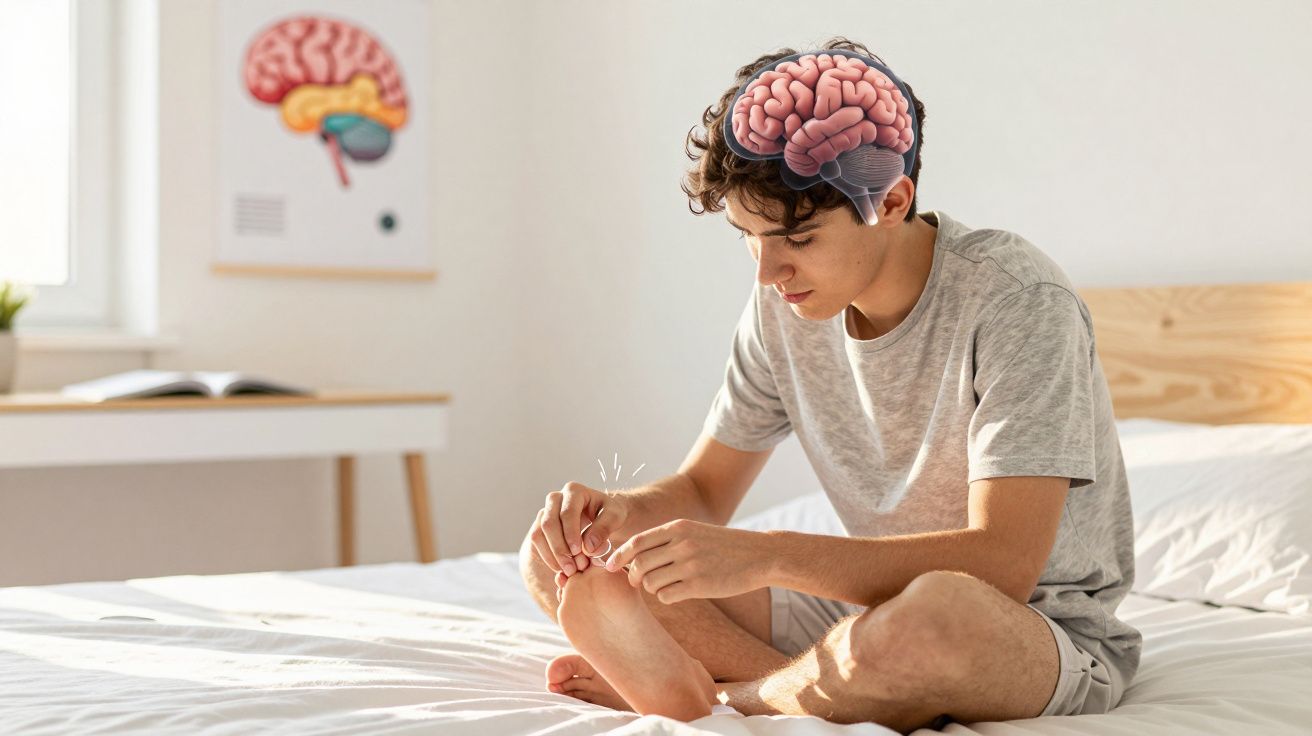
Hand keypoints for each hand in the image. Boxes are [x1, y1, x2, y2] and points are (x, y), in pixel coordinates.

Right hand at [530, 481, 631, 577]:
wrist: (602, 515)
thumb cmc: (609, 513)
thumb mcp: (615, 517)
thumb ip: (604, 528)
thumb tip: (588, 546)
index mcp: (574, 491)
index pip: (567, 512)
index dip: (571, 533)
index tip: (579, 551)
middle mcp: (556, 498)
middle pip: (549, 523)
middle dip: (560, 548)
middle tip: (572, 567)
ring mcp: (545, 511)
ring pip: (539, 533)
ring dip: (552, 555)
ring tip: (569, 570)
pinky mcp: (540, 524)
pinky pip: (536, 540)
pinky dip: (547, 556)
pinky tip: (560, 568)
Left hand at [604, 519, 770, 603]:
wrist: (760, 555)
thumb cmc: (724, 545)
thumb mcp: (695, 532)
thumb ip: (668, 540)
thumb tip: (636, 556)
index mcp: (678, 528)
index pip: (637, 542)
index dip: (619, 556)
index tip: (610, 566)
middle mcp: (681, 544)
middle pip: (639, 564)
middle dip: (633, 576)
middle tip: (638, 581)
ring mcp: (690, 565)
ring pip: (650, 582)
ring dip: (651, 587)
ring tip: (666, 584)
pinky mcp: (699, 585)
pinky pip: (666, 595)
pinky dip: (667, 596)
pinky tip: (679, 592)